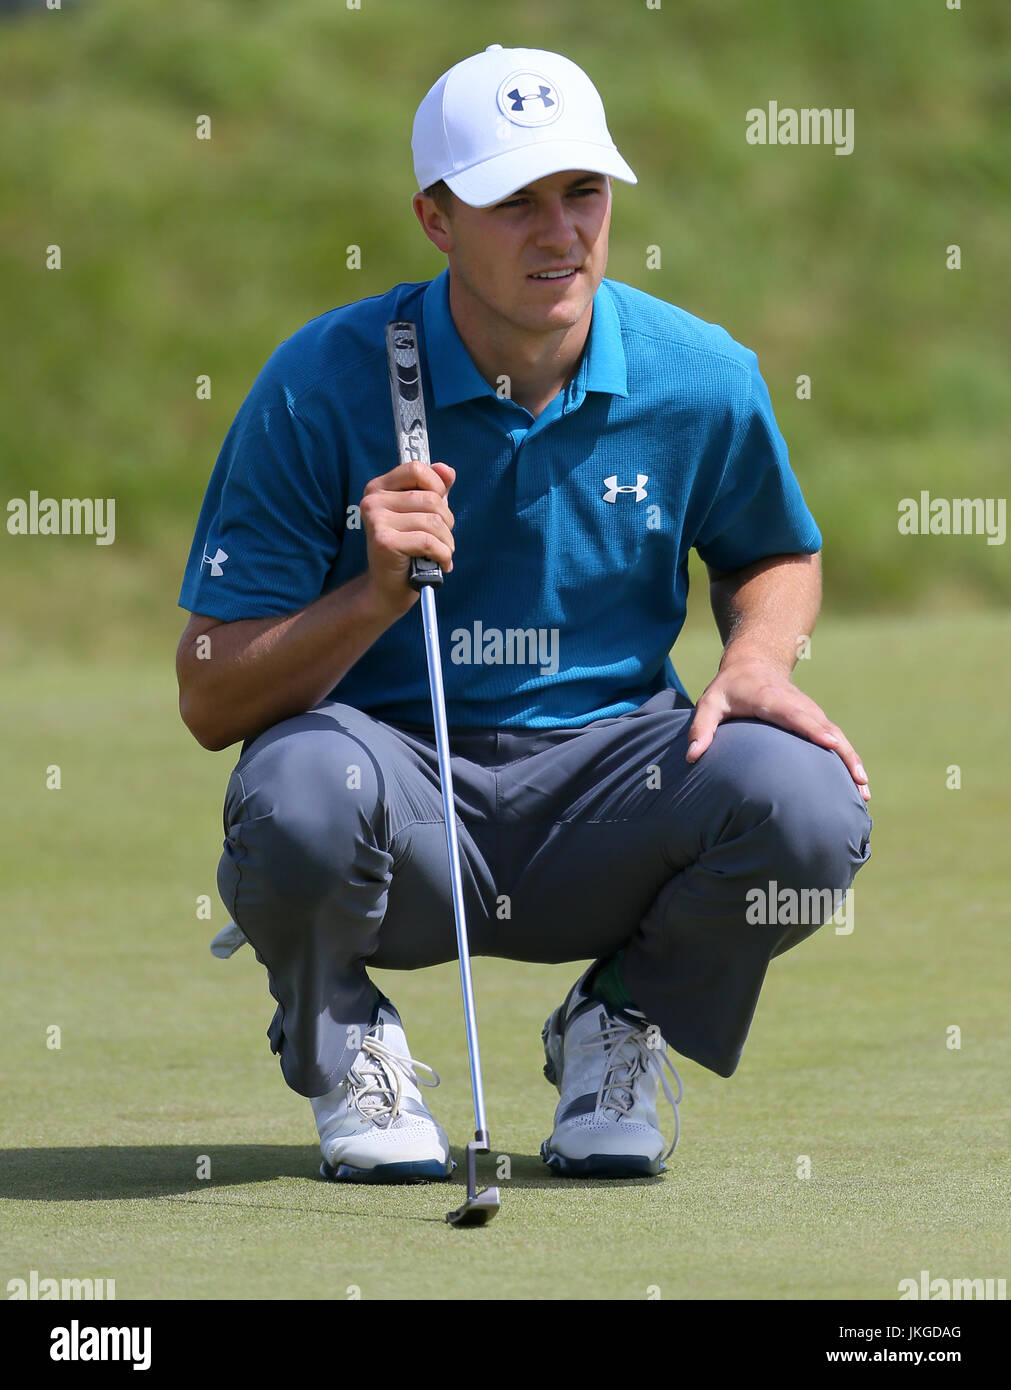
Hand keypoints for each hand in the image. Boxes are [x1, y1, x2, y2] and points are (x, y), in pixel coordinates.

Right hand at [360, 460, 455, 616]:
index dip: (437, 485)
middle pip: (431, 498)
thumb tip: (446, 470)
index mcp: (379, 488)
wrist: (388, 589)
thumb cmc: (407, 550)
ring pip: (433, 521)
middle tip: (442, 539)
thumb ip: (434, 489)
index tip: (439, 506)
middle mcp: (373, 501)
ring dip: (447, 542)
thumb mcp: (421, 514)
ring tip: (441, 553)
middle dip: (447, 521)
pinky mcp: (385, 542)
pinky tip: (441, 563)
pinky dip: (443, 555)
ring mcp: (376, 521)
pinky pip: (429, 542)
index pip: (416, 468)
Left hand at [686, 653, 870, 800]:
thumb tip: (692, 757)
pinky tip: (860, 785)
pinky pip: (837, 740)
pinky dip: (850, 759)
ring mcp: (810, 712)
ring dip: (852, 761)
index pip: (794, 714)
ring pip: (836, 736)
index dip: (812, 729)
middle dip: (843, 754)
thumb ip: (701, 728)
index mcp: (771, 699)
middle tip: (858, 781)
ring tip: (864, 791)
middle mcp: (797, 705)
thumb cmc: (729, 688)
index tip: (830, 744)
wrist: (755, 664)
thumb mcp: (710, 703)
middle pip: (824, 729)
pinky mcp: (817, 720)